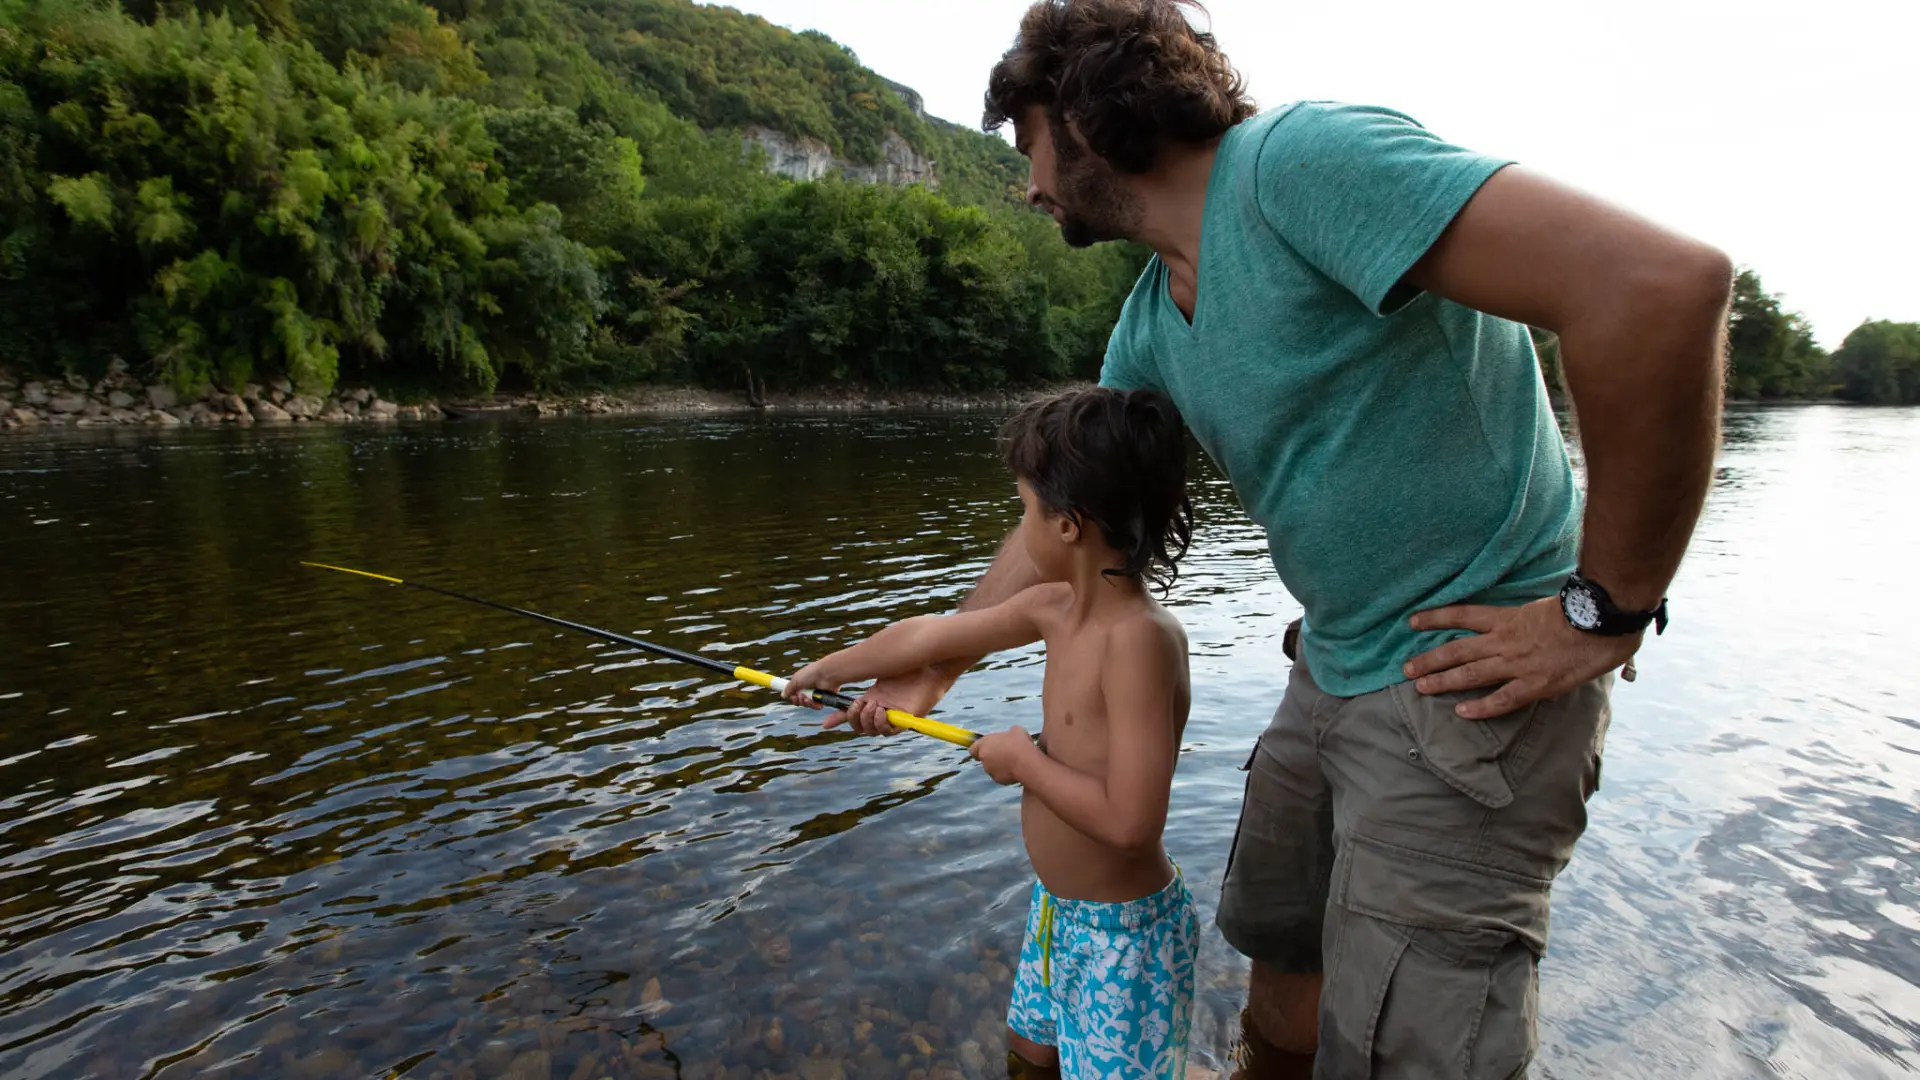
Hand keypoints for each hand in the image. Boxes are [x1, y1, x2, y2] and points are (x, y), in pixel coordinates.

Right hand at [782, 660, 840, 710]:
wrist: (826, 674)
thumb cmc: (811, 673)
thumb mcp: (795, 680)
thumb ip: (788, 688)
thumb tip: (783, 695)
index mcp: (802, 682)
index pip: (794, 693)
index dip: (792, 697)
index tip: (792, 697)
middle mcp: (809, 688)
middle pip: (800, 701)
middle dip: (798, 701)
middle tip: (799, 697)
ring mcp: (816, 694)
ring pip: (807, 705)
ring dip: (805, 703)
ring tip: (806, 698)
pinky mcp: (824, 698)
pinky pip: (816, 706)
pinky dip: (813, 705)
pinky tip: (813, 700)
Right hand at [821, 665, 954, 736]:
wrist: (931, 664)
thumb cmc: (909, 662)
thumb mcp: (878, 665)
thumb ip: (859, 669)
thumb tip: (834, 669)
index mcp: (874, 697)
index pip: (853, 714)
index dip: (839, 719)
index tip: (825, 724)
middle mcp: (882, 708)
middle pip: (859, 725)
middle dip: (853, 718)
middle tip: (858, 704)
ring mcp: (893, 715)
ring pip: (871, 730)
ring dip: (866, 719)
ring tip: (872, 705)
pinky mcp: (905, 720)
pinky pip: (887, 730)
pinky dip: (880, 722)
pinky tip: (881, 711)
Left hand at [969, 726, 1036, 784]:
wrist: (1026, 762)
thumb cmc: (1019, 743)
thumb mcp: (1016, 731)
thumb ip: (1009, 734)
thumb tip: (1012, 735)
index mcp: (984, 744)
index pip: (973, 749)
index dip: (979, 749)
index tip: (988, 748)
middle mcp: (984, 758)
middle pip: (985, 758)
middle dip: (993, 757)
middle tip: (1006, 753)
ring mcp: (990, 770)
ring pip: (992, 768)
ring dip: (1000, 765)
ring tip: (1014, 762)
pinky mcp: (998, 780)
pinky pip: (1000, 776)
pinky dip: (1006, 774)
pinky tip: (1016, 769)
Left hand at [1404, 596, 1637, 718]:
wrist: (1605, 621)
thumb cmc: (1585, 609)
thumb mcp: (1549, 605)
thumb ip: (1532, 616)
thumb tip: (1529, 621)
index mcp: (1509, 617)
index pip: (1462, 614)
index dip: (1436, 617)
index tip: (1412, 621)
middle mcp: (1506, 640)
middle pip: (1457, 649)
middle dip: (1430, 659)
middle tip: (1406, 667)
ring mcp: (1518, 664)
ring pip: (1471, 673)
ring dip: (1443, 680)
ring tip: (1419, 686)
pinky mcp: (1536, 684)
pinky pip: (1502, 699)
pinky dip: (1481, 707)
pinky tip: (1462, 712)